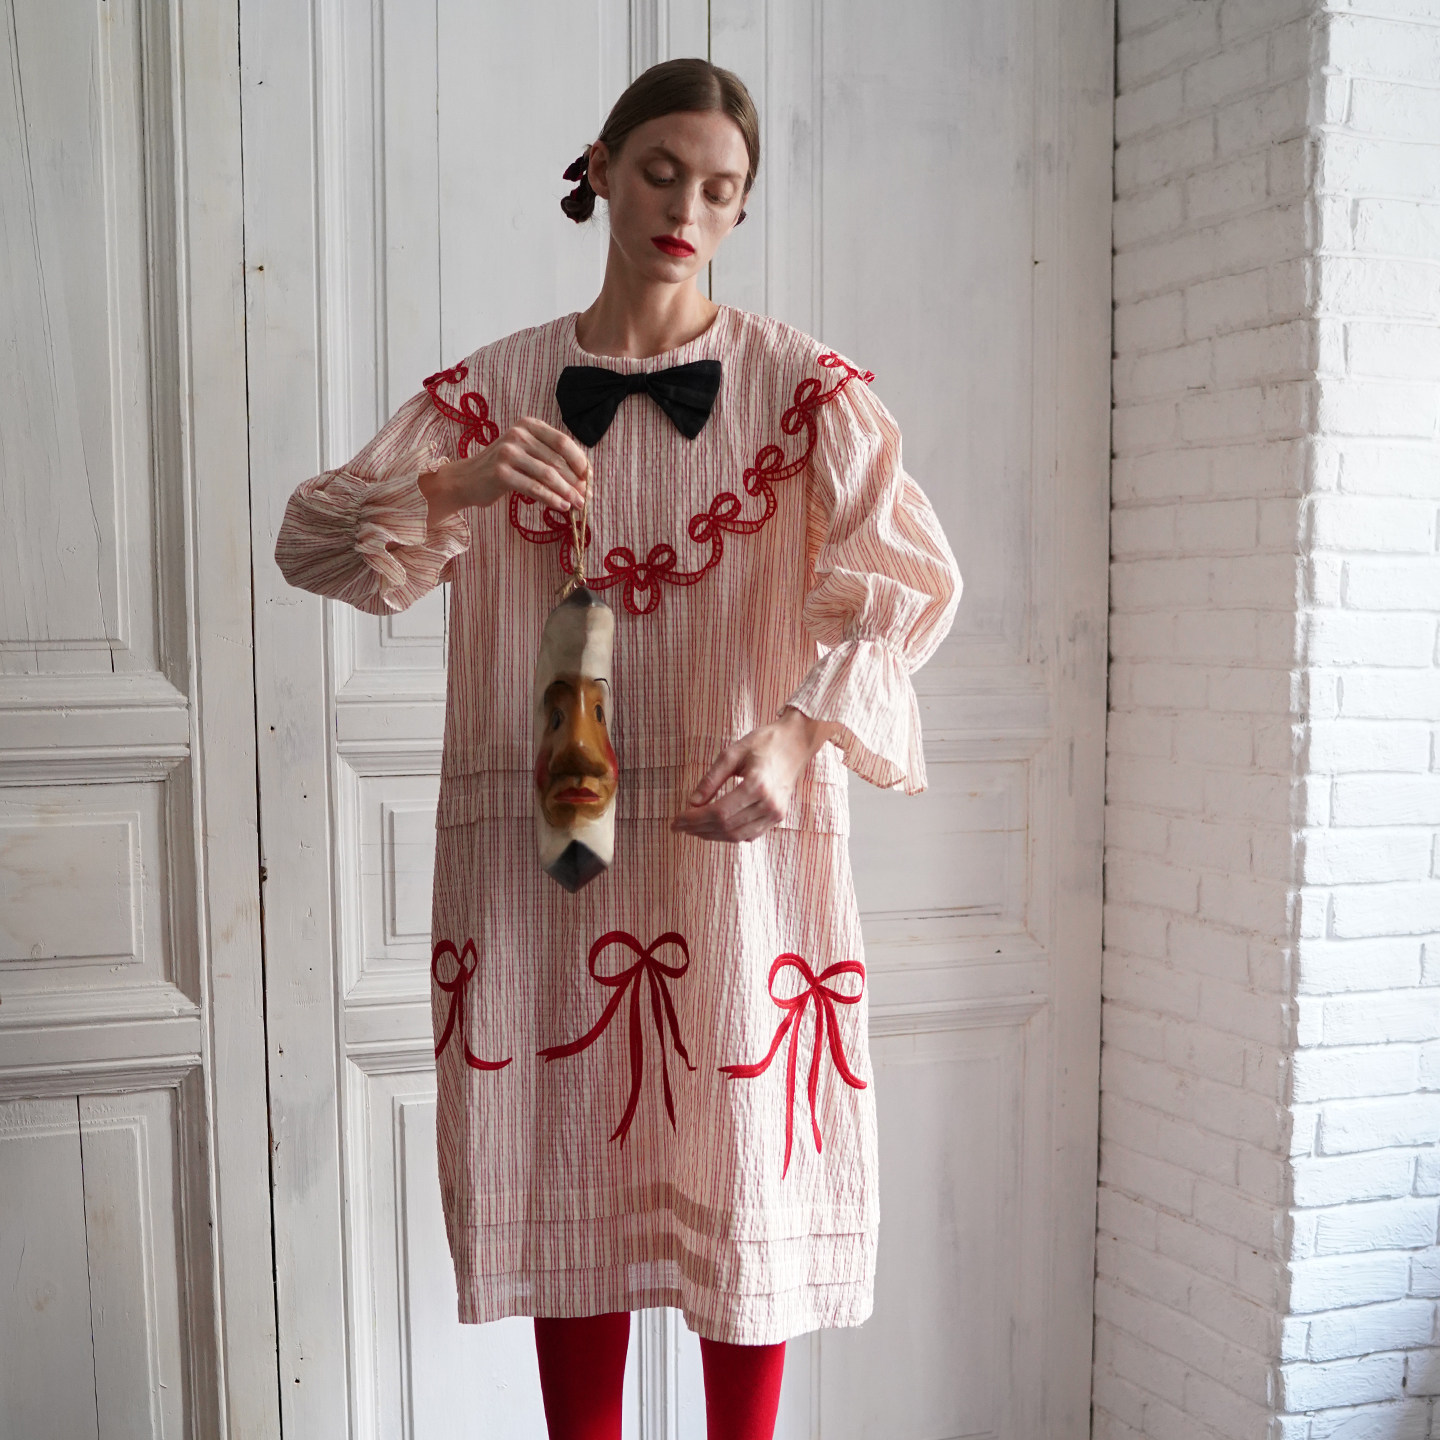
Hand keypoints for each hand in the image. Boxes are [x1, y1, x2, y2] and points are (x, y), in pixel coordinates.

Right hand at [419, 417, 589, 523]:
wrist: (466, 480)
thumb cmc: (502, 469)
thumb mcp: (526, 454)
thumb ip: (550, 459)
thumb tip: (585, 479)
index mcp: (528, 425)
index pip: (563, 442)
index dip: (580, 461)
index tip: (590, 478)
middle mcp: (518, 434)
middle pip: (558, 460)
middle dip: (576, 481)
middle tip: (587, 497)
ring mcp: (508, 452)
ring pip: (549, 474)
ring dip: (568, 492)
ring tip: (579, 505)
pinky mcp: (501, 473)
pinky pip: (535, 488)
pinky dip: (552, 499)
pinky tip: (562, 507)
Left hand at [670, 708, 837, 843]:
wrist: (796, 743)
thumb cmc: (764, 742)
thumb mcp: (732, 753)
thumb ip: (711, 779)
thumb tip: (692, 802)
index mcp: (756, 785)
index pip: (718, 812)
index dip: (694, 819)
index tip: (676, 819)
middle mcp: (768, 804)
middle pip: (726, 827)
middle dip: (698, 829)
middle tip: (678, 826)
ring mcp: (775, 813)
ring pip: (737, 835)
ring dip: (711, 835)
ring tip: (692, 829)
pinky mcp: (778, 817)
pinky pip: (749, 834)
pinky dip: (728, 835)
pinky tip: (713, 829)